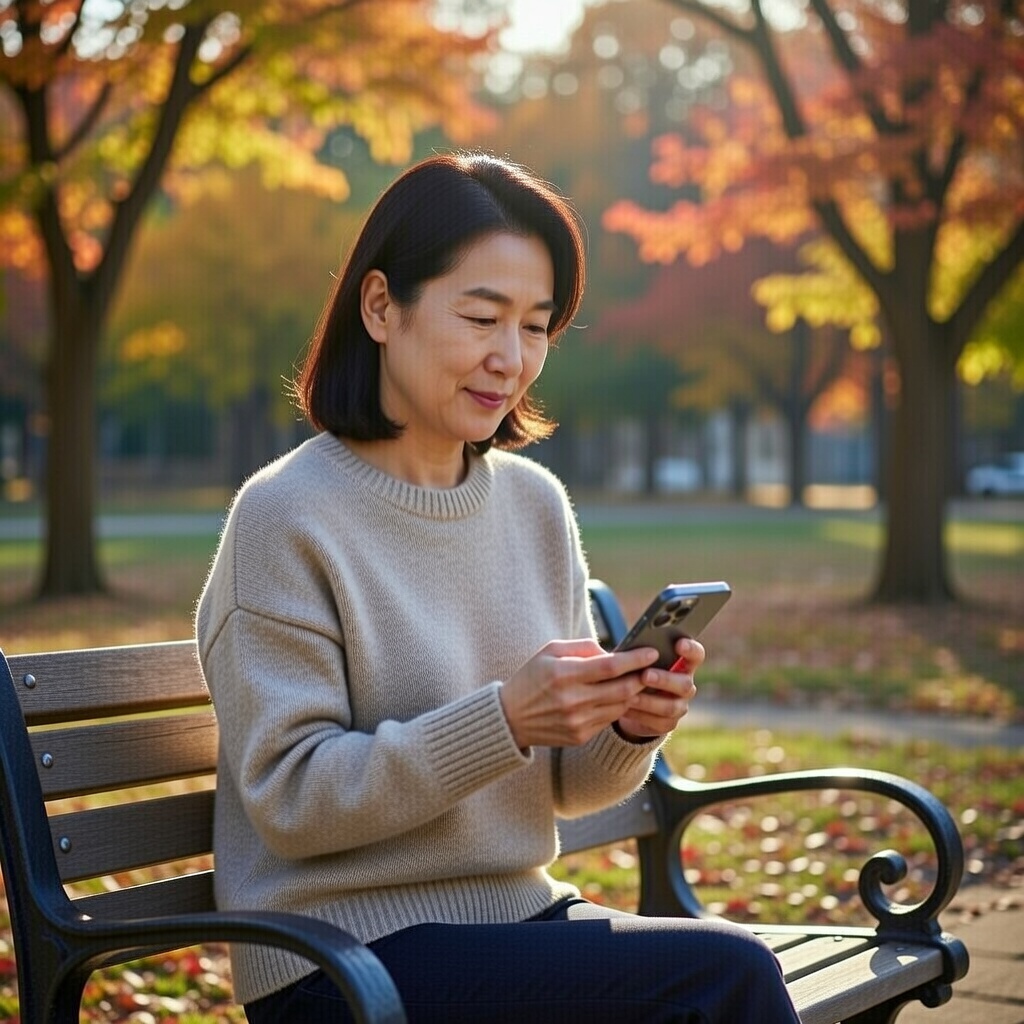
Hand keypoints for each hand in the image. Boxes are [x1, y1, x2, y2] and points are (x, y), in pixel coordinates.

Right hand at [500, 639, 659, 748]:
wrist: (511, 718)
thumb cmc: (532, 677)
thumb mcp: (550, 651)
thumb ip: (583, 647)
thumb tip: (613, 652)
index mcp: (563, 674)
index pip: (610, 666)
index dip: (635, 659)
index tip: (652, 652)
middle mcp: (572, 700)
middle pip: (622, 688)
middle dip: (641, 677)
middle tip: (651, 668)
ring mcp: (577, 721)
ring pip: (620, 706)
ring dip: (632, 693)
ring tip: (636, 681)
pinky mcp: (580, 736)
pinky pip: (609, 719)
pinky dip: (617, 707)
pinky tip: (616, 697)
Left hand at [616, 637, 703, 740]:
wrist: (630, 700)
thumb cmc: (635, 670)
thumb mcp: (636, 659)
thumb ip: (638, 653)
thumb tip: (626, 648)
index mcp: (683, 663)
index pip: (696, 655)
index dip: (691, 649)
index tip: (679, 644)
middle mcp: (685, 684)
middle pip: (685, 684)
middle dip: (665, 679)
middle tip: (645, 675)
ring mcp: (680, 705)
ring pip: (672, 706)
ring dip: (650, 701)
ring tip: (630, 696)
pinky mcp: (669, 723)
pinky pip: (660, 722)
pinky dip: (642, 715)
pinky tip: (626, 709)